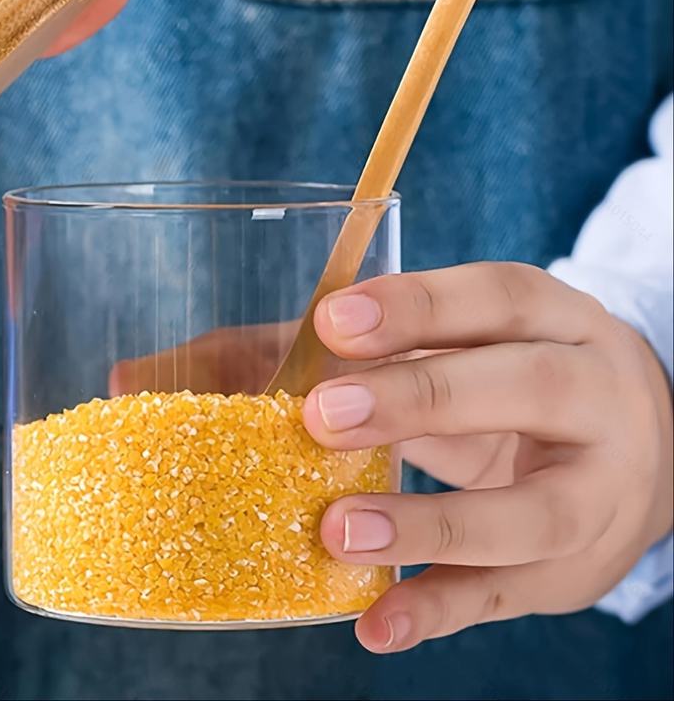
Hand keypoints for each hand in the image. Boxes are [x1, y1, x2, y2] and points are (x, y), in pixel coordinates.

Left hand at [304, 262, 672, 651]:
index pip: (500, 298)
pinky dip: (439, 610)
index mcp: (563, 325)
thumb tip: (282, 350)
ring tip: (338, 530)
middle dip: (421, 398)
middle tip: (323, 414)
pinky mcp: (573, 570)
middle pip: (527, 388)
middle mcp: (598, 400)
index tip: (332, 321)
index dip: (417, 307)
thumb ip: (405, 343)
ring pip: (532, 512)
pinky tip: (376, 623)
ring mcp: (599, 493)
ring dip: (430, 524)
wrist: (642, 452)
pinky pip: (509, 595)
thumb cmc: (521, 379)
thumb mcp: (486, 341)